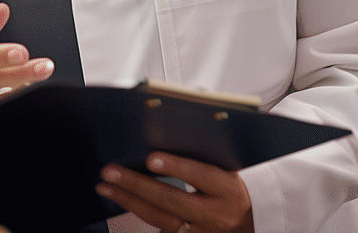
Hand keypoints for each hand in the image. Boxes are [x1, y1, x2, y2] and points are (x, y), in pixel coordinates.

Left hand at [96, 152, 252, 232]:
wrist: (252, 220)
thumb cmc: (234, 188)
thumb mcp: (228, 170)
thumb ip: (202, 157)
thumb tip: (166, 134)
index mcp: (228, 190)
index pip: (201, 176)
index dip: (176, 168)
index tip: (151, 159)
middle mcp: (214, 215)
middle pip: (172, 200)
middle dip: (137, 185)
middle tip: (111, 171)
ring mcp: (200, 232)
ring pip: (159, 218)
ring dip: (129, 201)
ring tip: (106, 186)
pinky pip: (160, 228)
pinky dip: (139, 213)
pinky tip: (121, 200)